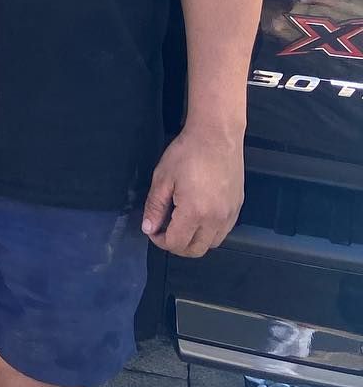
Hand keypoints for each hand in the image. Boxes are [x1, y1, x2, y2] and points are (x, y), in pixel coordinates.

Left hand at [141, 123, 243, 257]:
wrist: (217, 136)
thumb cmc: (188, 153)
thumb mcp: (162, 178)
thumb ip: (155, 207)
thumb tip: (149, 227)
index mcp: (195, 212)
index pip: (176, 243)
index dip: (159, 240)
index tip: (152, 229)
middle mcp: (216, 219)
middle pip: (196, 250)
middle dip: (176, 245)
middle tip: (164, 230)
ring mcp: (230, 215)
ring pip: (212, 244)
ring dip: (194, 240)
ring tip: (180, 223)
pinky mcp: (237, 208)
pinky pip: (223, 232)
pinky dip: (209, 232)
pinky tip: (197, 217)